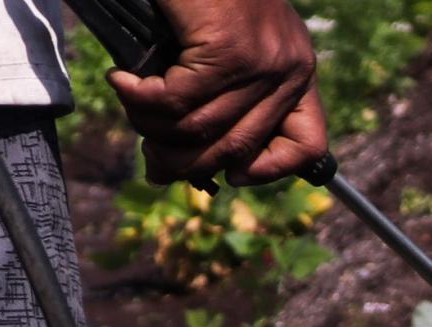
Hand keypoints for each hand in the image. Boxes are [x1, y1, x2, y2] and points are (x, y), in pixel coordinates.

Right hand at [108, 0, 328, 186]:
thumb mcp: (224, 47)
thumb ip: (217, 98)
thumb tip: (176, 166)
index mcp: (297, 70)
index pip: (308, 146)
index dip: (267, 171)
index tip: (228, 173)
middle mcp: (291, 70)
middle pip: (236, 150)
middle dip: (184, 162)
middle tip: (150, 155)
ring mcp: (264, 62)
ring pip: (200, 130)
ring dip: (152, 128)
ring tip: (132, 106)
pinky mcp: (229, 50)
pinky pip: (176, 102)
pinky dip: (140, 98)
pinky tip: (123, 81)